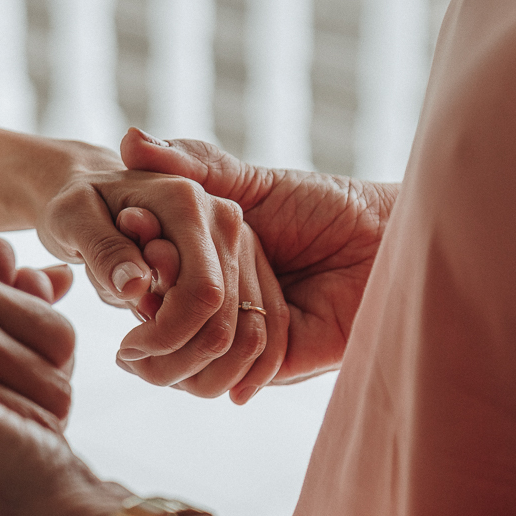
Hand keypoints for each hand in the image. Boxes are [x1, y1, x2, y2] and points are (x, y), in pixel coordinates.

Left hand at [36, 142, 288, 402]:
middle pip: (227, 326)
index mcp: (189, 204)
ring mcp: (243, 249)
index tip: (123, 348)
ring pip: (247, 340)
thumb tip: (136, 288)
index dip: (164, 336)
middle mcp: (227, 224)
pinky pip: (252, 337)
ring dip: (199, 374)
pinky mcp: (246, 273)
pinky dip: (219, 368)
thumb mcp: (70, 216)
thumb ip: (103, 248)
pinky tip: (177, 368)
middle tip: (131, 364)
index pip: (201, 294)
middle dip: (177, 362)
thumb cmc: (77, 204)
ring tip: (149, 366)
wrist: (98, 193)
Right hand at [119, 130, 397, 383]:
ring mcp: (245, 336)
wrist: (387, 241)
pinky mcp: (275, 365)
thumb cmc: (326, 205)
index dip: (134, 264)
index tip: (133, 230)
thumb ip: (195, 165)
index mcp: (208, 264)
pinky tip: (232, 327)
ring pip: (191, 362)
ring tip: (197, 301)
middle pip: (162, 327)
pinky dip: (228, 358)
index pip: (149, 280)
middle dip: (155, 307)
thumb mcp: (252, 182)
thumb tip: (128, 139)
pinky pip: (236, 375)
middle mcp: (221, 305)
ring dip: (186, 338)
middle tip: (159, 273)